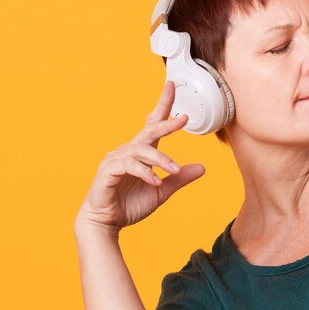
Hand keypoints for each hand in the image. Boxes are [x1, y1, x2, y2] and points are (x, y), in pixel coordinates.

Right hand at [75, 81, 205, 233]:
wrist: (106, 222)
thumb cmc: (130, 204)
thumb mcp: (162, 191)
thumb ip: (179, 179)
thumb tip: (202, 168)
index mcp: (140, 153)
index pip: (152, 124)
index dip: (163, 105)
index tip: (171, 87)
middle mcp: (128, 151)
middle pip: (148, 130)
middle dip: (166, 123)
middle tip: (183, 119)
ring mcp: (116, 160)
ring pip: (142, 150)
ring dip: (161, 159)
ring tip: (174, 170)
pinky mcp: (109, 172)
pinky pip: (129, 166)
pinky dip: (145, 173)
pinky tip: (156, 181)